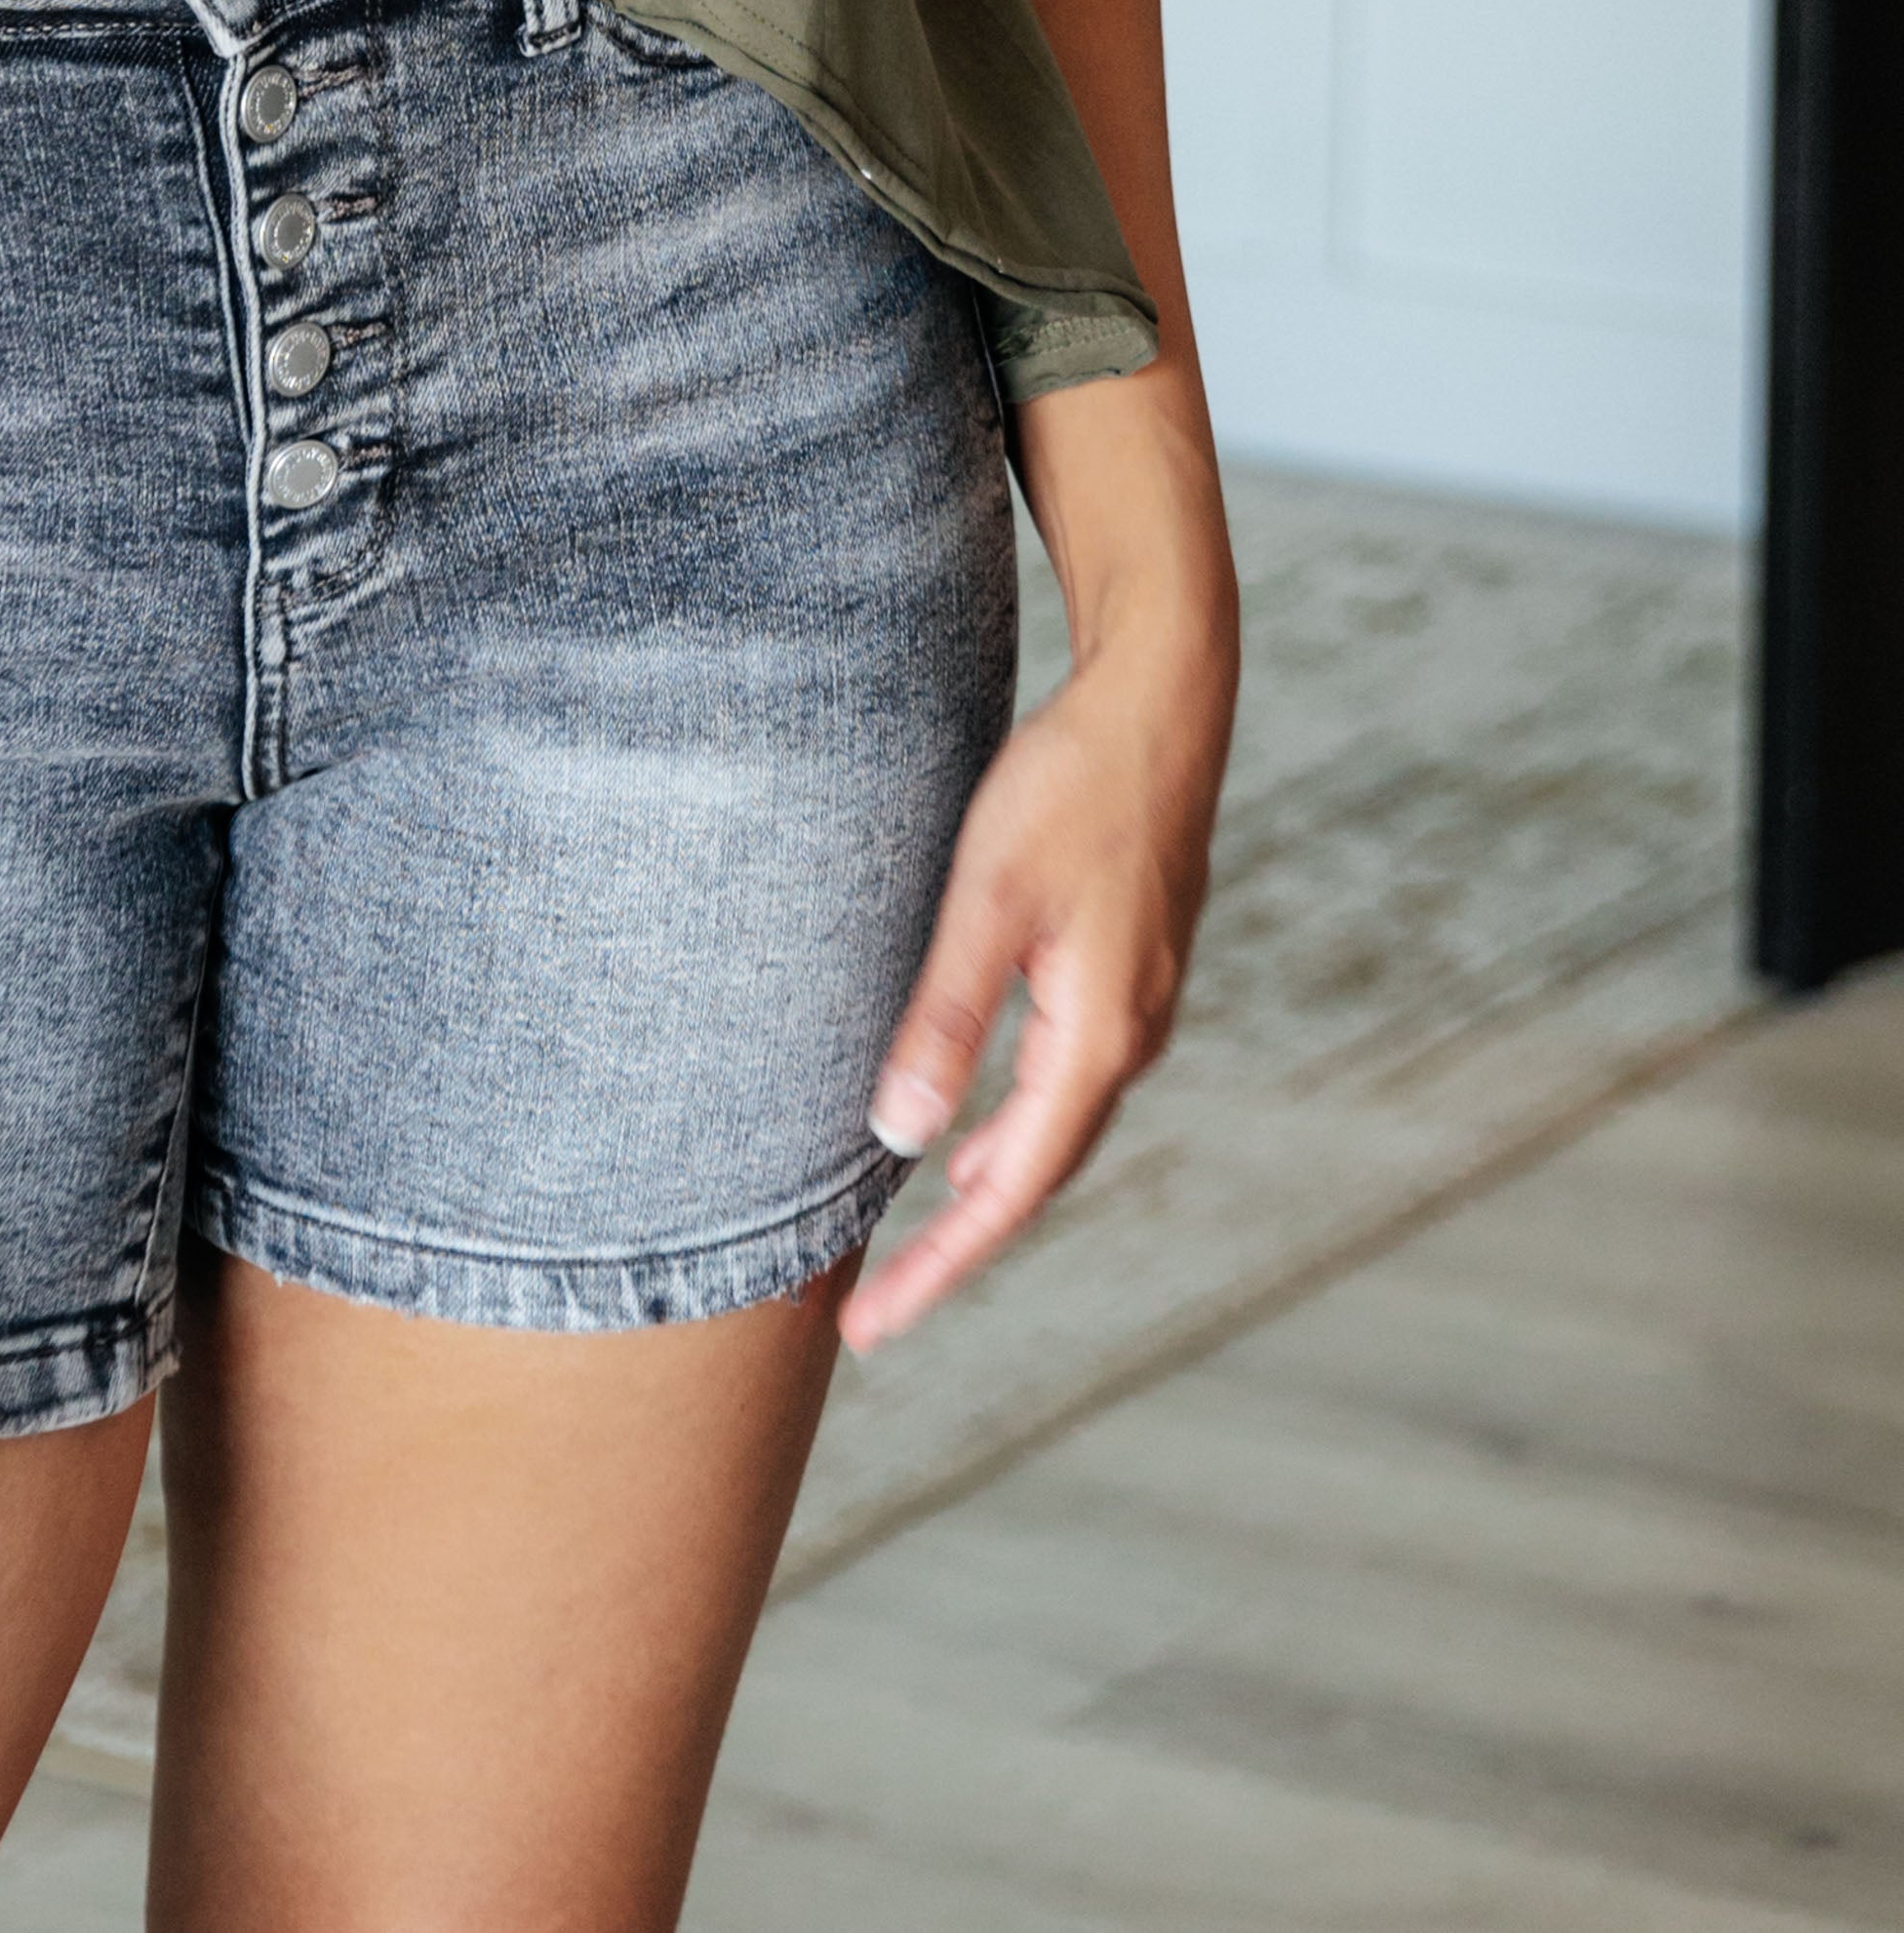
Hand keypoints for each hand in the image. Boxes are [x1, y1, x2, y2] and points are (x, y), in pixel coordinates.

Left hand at [838, 603, 1230, 1354]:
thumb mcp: (988, 897)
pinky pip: (1067, 1081)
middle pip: (1037, 1177)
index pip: (1009, 1192)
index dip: (938, 1268)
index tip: (870, 1330)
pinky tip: (979, 1126)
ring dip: (991, 1187)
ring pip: (1055, 1129)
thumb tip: (900, 1137)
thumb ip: (948, 1016)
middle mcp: (1130, 1039)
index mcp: (1098, 1037)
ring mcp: (1139, 1006)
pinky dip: (1017, 1126)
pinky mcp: (1129, 970)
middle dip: (957, 1247)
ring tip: (920, 1238)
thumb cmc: (1069, 786)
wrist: (1163, 702)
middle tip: (876, 1305)